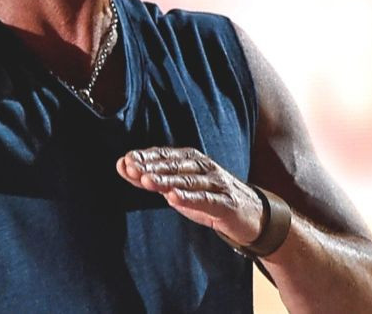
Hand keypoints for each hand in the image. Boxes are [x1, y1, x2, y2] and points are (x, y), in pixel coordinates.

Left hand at [116, 146, 264, 245]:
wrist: (249, 216)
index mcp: (191, 160)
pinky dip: (188, 198)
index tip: (126, 161)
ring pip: (187, 180)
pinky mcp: (225, 203)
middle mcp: (204, 167)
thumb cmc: (207, 198)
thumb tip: (122, 165)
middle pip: (174, 165)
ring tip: (146, 181)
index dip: (145, 158)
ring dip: (165, 180)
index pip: (165, 155)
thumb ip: (150, 178)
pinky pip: (205, 199)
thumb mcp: (177, 188)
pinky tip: (172, 198)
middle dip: (151, 167)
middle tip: (131, 168)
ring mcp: (216, 184)